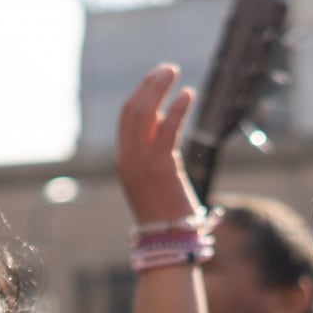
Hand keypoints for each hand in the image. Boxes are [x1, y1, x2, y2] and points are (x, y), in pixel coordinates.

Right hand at [114, 66, 201, 227]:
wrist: (168, 242)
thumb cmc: (167, 215)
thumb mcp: (155, 180)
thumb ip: (156, 151)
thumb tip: (167, 121)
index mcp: (124, 162)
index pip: (127, 118)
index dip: (141, 94)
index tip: (156, 79)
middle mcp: (128, 159)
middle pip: (133, 110)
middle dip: (149, 85)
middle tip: (166, 69)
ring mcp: (142, 163)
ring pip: (145, 115)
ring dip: (160, 89)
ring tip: (175, 72)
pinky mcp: (162, 168)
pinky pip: (168, 130)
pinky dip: (178, 108)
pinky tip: (188, 94)